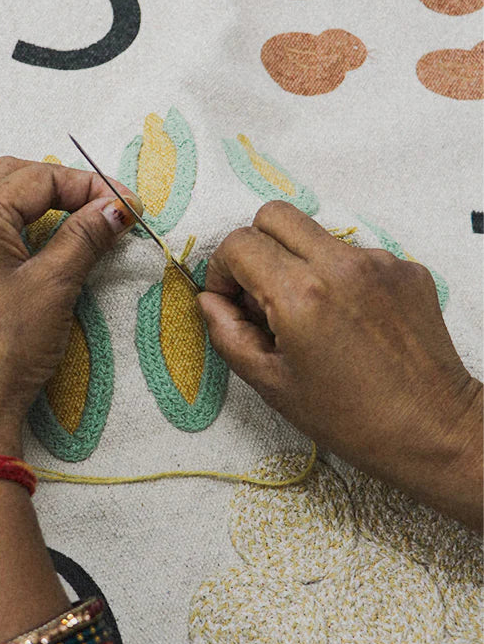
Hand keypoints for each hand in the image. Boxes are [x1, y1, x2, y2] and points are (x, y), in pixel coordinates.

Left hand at [0, 157, 139, 458]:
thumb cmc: (8, 345)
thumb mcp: (55, 284)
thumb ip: (85, 236)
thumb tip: (116, 206)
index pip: (40, 178)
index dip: (89, 186)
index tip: (128, 207)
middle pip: (6, 181)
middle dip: (56, 188)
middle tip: (98, 210)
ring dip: (11, 203)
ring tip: (44, 221)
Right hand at [198, 201, 482, 528]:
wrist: (432, 428)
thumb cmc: (353, 419)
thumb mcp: (273, 384)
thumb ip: (229, 334)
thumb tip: (210, 301)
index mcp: (301, 295)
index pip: (240, 243)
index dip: (223, 271)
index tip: (231, 300)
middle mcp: (341, 266)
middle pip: (275, 214)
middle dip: (255, 247)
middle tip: (260, 292)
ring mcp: (379, 262)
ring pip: (316, 234)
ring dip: (299, 262)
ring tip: (310, 315)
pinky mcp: (405, 268)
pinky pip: (354, 254)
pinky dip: (339, 277)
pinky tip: (348, 320)